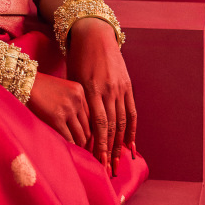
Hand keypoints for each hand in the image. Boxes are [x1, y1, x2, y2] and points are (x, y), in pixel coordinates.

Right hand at [26, 72, 89, 146]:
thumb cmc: (41, 87)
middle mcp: (77, 99)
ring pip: (80, 133)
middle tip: (86, 149)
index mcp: (80, 91)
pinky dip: (70, 145)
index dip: (91, 129)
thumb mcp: (62, 89)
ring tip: (79, 151)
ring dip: (80, 145)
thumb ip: (73, 102)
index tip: (89, 138)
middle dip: (88, 140)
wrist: (24, 82)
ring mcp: (67, 108)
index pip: (91, 115)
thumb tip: (80, 125)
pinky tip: (69, 149)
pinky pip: (68, 137)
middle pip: (88, 126)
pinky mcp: (56, 117)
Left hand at [65, 18, 135, 174]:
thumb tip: (77, 129)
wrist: (94, 34)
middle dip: (110, 151)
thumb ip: (78, 103)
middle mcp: (107, 90)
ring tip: (118, 163)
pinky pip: (131, 112)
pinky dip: (132, 131)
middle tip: (109, 170)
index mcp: (90, 89)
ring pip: (122, 122)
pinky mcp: (127, 86)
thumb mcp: (73, 79)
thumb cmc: (77, 58)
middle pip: (111, 127)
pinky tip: (131, 146)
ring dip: (120, 145)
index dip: (99, 145)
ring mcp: (120, 88)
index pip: (97, 124)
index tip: (98, 163)